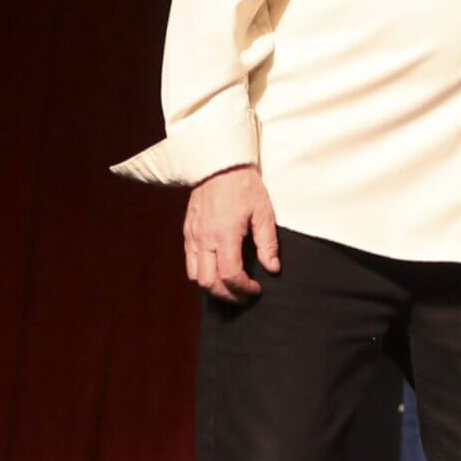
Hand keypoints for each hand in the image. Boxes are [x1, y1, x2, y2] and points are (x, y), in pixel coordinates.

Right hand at [185, 165, 280, 302]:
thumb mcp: (263, 212)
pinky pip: (189, 262)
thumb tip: (272, 268)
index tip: (256, 290)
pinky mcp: (187, 232)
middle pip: (209, 283)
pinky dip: (202, 273)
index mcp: (225, 235)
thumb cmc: (243, 186)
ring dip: (213, 287)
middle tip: (244, 294)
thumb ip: (267, 243)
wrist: (219, 165)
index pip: (230, 275)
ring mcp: (193, 236)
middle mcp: (205, 239)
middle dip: (228, 295)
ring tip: (230, 286)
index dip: (243, 289)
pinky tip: (217, 270)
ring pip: (196, 277)